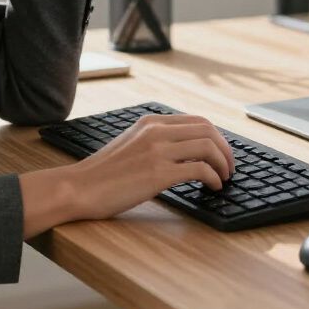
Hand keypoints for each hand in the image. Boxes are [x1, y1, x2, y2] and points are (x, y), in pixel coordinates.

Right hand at [68, 113, 235, 221]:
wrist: (79, 187)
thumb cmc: (102, 173)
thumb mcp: (130, 144)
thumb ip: (154, 141)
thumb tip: (184, 152)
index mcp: (150, 121)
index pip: (197, 120)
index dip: (217, 137)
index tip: (222, 153)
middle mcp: (156, 131)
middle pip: (208, 130)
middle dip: (226, 149)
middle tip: (230, 167)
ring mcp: (157, 150)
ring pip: (207, 146)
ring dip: (223, 164)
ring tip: (224, 178)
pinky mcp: (158, 173)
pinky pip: (199, 169)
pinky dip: (213, 178)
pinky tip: (212, 187)